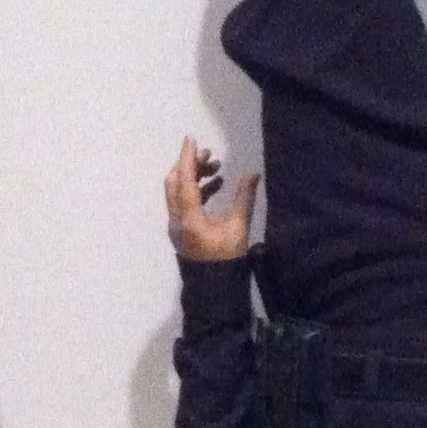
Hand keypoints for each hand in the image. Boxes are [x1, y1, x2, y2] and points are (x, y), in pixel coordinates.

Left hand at [164, 136, 259, 262]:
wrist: (213, 287)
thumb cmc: (227, 259)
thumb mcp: (239, 228)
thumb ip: (244, 198)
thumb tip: (253, 174)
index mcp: (190, 219)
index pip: (185, 182)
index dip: (189, 159)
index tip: (192, 140)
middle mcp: (176, 220)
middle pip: (174, 183)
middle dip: (189, 165)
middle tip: (210, 155)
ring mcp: (175, 226)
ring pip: (176, 192)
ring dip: (192, 176)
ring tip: (215, 168)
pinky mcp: (180, 230)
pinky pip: (181, 202)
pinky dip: (194, 190)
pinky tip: (215, 185)